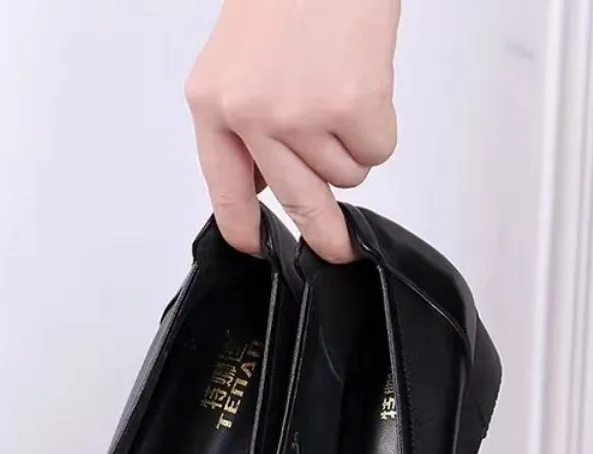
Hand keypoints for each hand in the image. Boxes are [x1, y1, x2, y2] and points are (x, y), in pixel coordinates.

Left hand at [186, 0, 399, 261]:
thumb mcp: (239, 63)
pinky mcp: (351, 110)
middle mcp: (252, 115)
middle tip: (338, 250)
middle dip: (324, 233)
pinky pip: (376, 153)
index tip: (256, 248)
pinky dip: (379, 127)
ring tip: (343, 90)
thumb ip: (245, 127)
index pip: (224, 186)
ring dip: (353, 145)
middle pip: (297, 199)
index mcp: (214, 103)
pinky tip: (365, 86)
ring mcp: (301, 115)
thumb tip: (266, 181)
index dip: (242, 225)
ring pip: (344, 174)